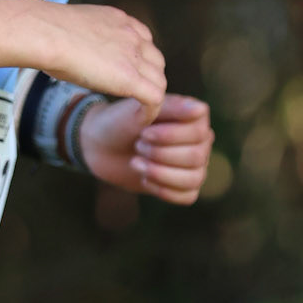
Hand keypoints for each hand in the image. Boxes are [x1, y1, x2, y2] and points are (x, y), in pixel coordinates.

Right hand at [32, 2, 165, 115]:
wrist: (46, 33)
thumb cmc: (46, 31)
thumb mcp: (73, 29)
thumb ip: (83, 39)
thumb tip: (69, 49)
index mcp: (120, 20)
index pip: (144, 40)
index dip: (139, 59)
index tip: (128, 73)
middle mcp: (132, 35)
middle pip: (156, 61)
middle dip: (148, 78)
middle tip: (134, 95)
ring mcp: (134, 55)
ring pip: (158, 80)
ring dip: (150, 96)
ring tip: (138, 111)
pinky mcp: (131, 77)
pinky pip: (155, 98)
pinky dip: (150, 111)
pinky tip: (140, 119)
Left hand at [77, 92, 213, 205]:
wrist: (101, 145)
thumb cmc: (121, 121)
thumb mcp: (140, 109)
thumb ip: (170, 107)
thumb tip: (200, 109)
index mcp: (194, 115)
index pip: (198, 131)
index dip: (170, 136)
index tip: (144, 132)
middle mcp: (201, 139)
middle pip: (196, 157)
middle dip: (160, 155)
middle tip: (137, 146)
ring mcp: (195, 163)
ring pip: (194, 178)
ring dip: (161, 173)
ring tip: (136, 163)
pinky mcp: (184, 184)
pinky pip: (188, 196)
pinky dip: (163, 190)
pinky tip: (145, 178)